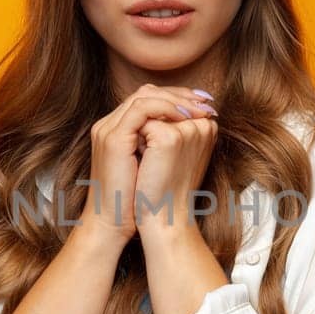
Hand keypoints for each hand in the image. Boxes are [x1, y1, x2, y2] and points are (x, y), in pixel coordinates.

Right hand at [81, 83, 215, 245]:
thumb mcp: (154, 165)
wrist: (113, 222)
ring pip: (145, 95)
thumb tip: (194, 129)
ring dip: (177, 99)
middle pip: (147, 91)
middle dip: (179, 94)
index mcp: (118, 129)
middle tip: (205, 101)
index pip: (148, 98)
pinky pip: (142, 108)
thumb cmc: (136, 200)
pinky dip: (167, 108)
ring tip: (200, 110)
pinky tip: (186, 118)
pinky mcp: (113, 138)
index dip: (177, 97)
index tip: (203, 104)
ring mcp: (108, 129)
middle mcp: (109, 124)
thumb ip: (165, 144)